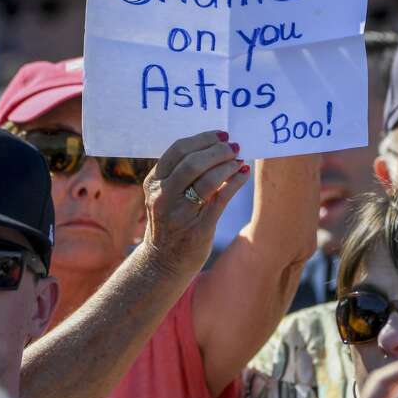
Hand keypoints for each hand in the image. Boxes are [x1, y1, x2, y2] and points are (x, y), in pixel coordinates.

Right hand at [141, 131, 249, 276]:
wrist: (163, 262)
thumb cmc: (169, 222)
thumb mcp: (164, 195)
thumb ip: (180, 173)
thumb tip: (213, 146)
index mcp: (154, 182)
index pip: (177, 150)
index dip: (202, 138)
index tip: (221, 135)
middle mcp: (163, 196)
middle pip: (192, 162)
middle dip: (218, 150)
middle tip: (234, 147)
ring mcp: (180, 213)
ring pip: (207, 179)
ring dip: (228, 165)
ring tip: (239, 160)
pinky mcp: (198, 228)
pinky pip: (221, 198)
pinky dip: (235, 182)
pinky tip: (243, 173)